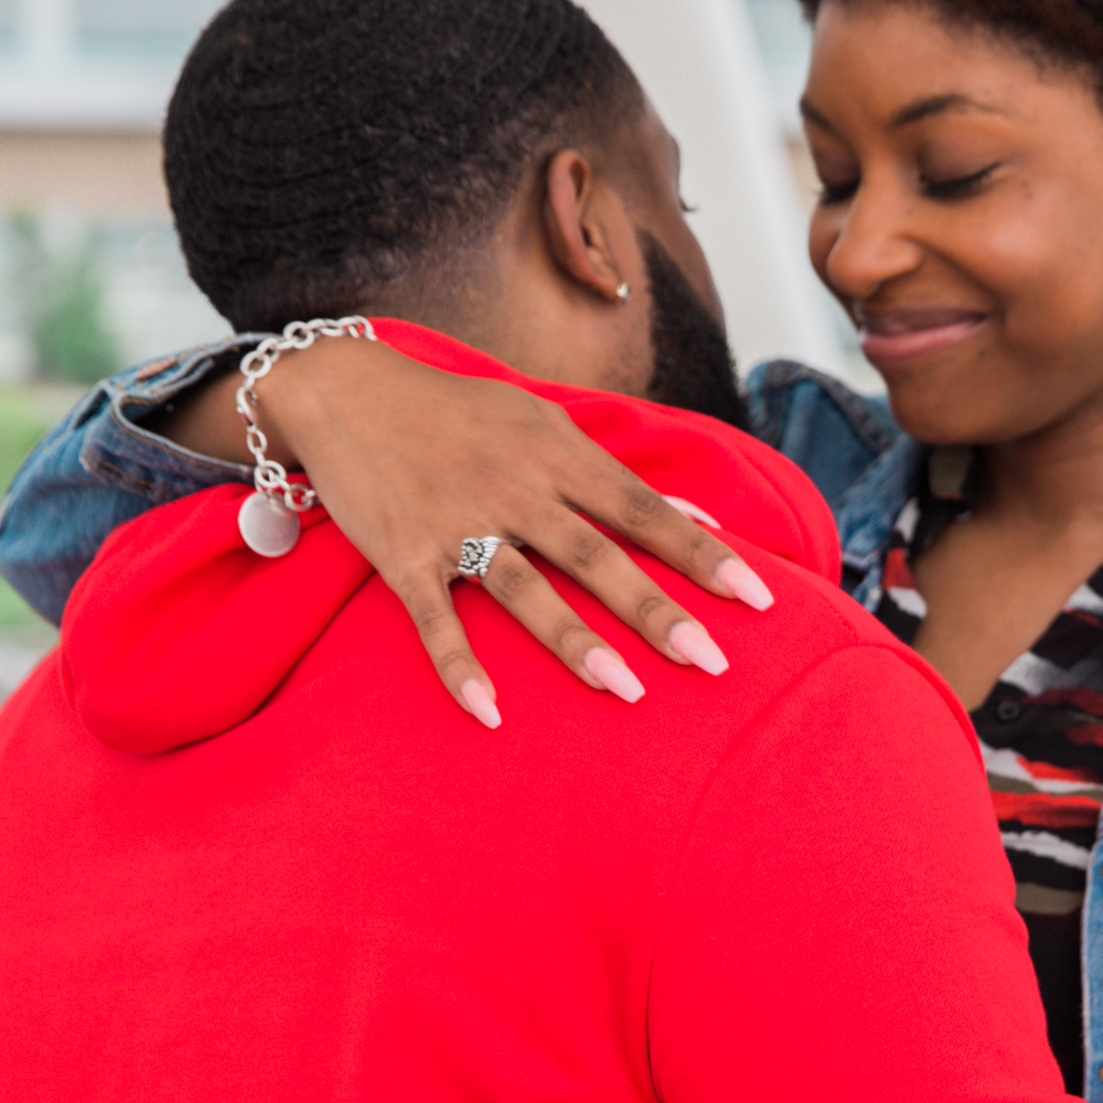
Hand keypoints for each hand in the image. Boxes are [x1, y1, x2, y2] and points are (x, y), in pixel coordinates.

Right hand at [159, 339, 773, 726]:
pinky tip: (488, 712)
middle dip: (656, 609)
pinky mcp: (404, 555)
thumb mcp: (541, 421)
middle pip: (597, 555)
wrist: (345, 390)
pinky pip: (434, 619)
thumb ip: (612, 473)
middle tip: (711, 661)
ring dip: (576, 641)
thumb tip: (696, 512)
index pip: (643, 509)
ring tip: (626, 691)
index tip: (756, 600)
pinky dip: (459, 665)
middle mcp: (515, 487)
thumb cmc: (459, 414)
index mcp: (557, 452)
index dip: (702, 554)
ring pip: (526, 589)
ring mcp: (458, 522)